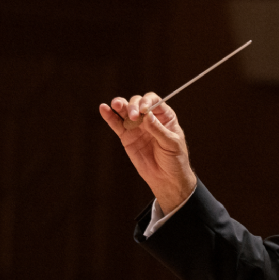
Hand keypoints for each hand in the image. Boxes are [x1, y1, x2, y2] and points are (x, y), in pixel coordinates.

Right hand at [99, 93, 196, 212]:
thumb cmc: (174, 159)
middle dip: (133, 106)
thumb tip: (147, 115)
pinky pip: (117, 124)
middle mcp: (149, 118)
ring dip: (119, 105)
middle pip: (138, 103)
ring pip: (125, 111)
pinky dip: (110, 116)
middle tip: (133, 116)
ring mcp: (137, 127)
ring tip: (115, 104)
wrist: (166, 178)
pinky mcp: (127, 137)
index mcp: (164, 116)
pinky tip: (103, 109)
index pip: (154, 101)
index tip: (144, 110)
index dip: (147, 101)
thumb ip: (158, 129)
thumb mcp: (171, 143)